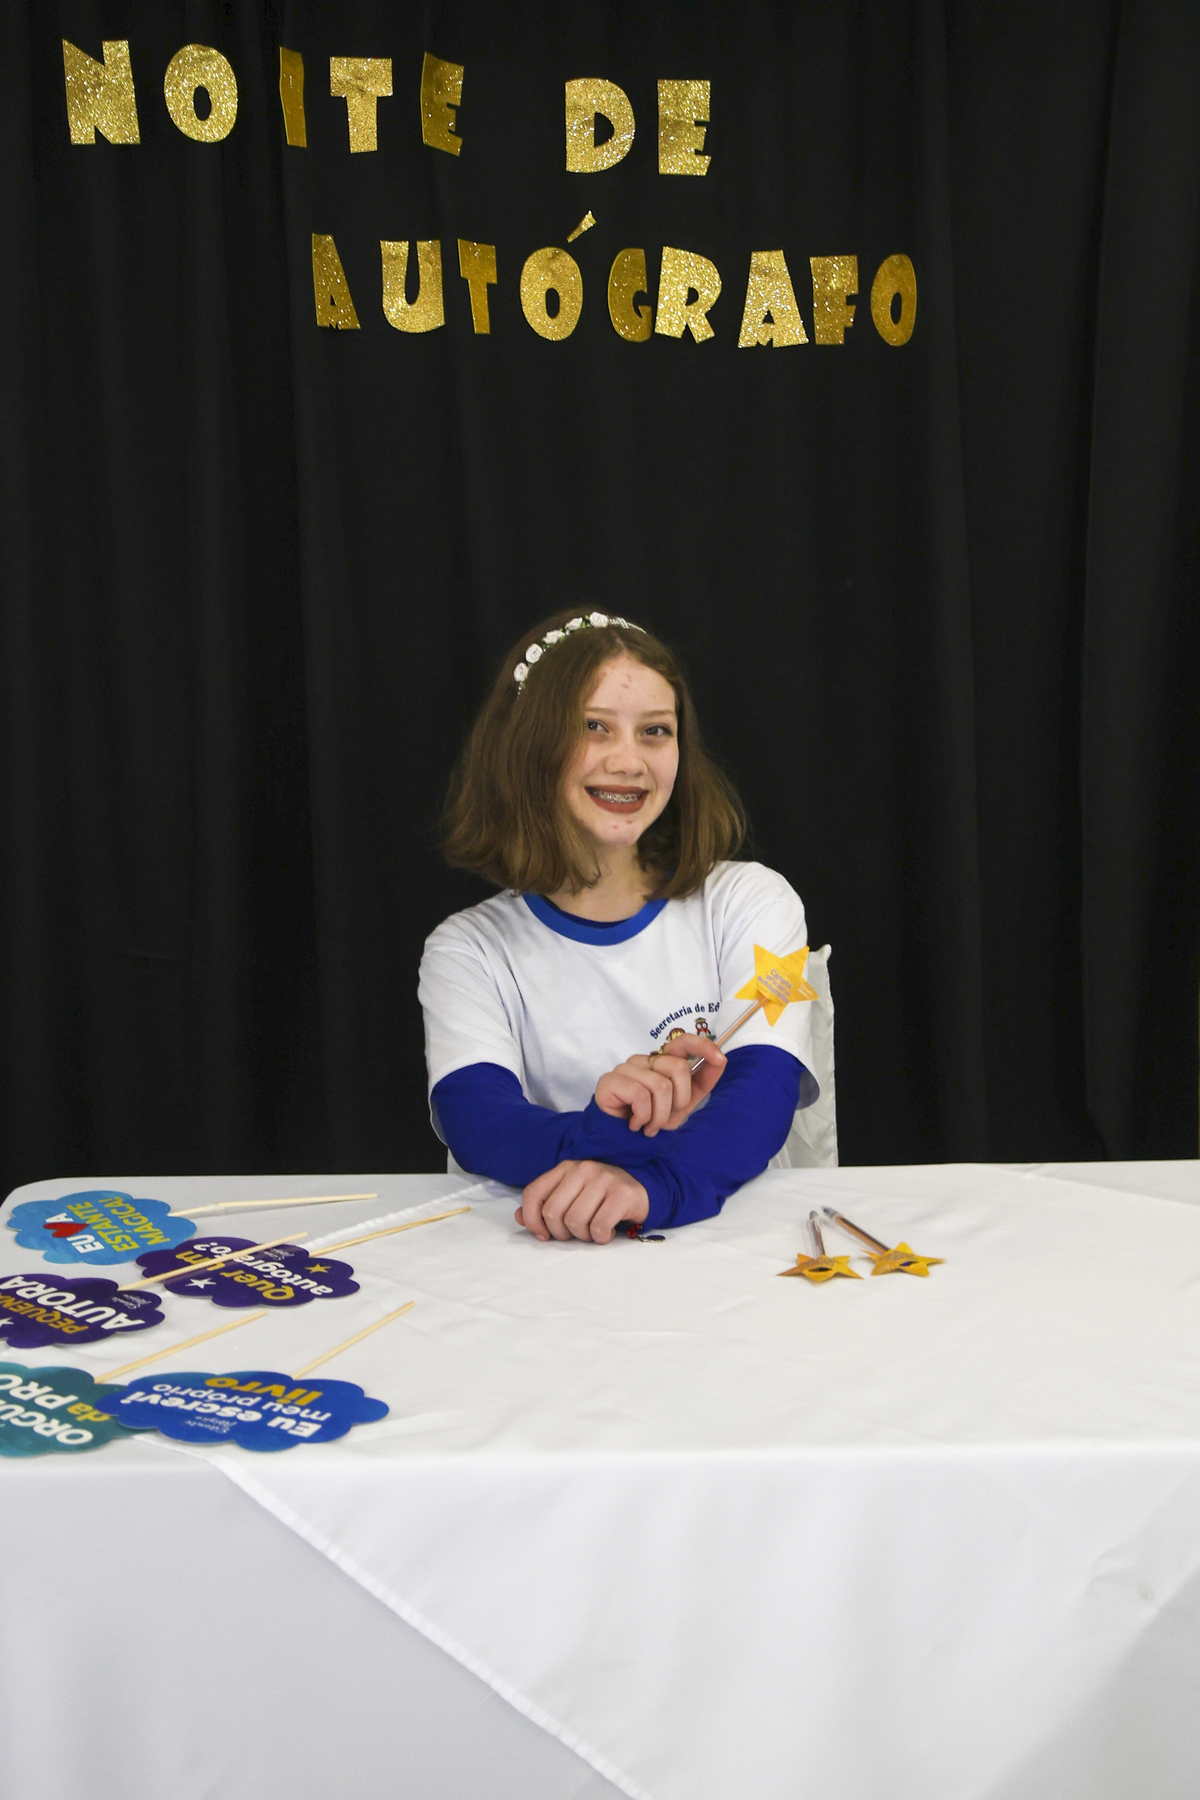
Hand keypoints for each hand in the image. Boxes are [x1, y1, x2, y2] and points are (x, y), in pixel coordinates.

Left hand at [516, 1161, 649, 1243]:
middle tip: (576, 1234)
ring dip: (584, 1236)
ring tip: (593, 1230)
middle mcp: (583, 1169)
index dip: (532, 1219)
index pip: (533, 1193)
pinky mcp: (622, 1194)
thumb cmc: (601, 1198)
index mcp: (565, 1168)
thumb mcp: (571, 1197)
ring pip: (575, 1222)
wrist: (642, 1191)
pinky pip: (599, 1227)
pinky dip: (601, 1237)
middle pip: (553, 1212)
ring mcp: (604, 1179)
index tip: (543, 1235)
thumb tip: (519, 1218)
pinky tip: (607, 1231)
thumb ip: (544, 1206)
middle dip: (561, 1233)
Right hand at [594, 1034, 725, 1135]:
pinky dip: (643, 1117)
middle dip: (680, 1100)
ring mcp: (625, 1068)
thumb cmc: (651, 1120)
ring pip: (660, 1086)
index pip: (682, 1042)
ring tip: (650, 1125)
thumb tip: (720, 1060)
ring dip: (660, 1115)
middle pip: (677, 1067)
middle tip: (666, 1116)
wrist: (623, 1144)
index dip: (702, 1046)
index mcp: (660, 1062)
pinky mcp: (609, 1081)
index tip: (720, 1059)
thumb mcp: (683, 1103)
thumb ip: (701, 1081)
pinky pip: (640, 1096)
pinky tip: (635, 1124)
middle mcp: (643, 1060)